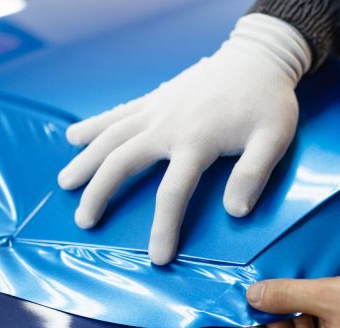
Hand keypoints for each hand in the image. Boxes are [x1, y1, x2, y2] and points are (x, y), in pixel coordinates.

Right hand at [57, 14, 310, 264]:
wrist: (257, 58)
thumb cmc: (268, 102)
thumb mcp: (274, 138)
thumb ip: (254, 174)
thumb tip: (236, 212)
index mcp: (198, 141)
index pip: (173, 192)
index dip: (163, 228)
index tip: (157, 258)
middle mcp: (168, 125)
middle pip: (123, 162)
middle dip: (100, 193)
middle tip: (85, 221)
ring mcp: (158, 109)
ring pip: (111, 136)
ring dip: (86, 161)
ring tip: (65, 185)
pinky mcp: (155, 98)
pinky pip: (118, 113)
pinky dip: (94, 125)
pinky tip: (73, 137)